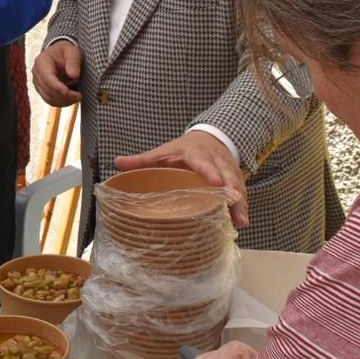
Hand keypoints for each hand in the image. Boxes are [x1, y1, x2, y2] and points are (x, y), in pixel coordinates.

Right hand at [32, 41, 82, 105]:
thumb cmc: (66, 52)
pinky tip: (72, 99)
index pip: (48, 78)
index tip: (70, 92)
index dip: (58, 87)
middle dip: (64, 96)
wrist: (61, 55)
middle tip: (79, 96)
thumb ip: (73, 62)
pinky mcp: (43, 91)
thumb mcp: (72, 52)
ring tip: (77, 97)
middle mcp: (37, 74)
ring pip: (49, 98)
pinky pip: (51, 101)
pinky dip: (62, 102)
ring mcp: (39, 84)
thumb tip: (73, 76)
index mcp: (41, 62)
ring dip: (64, 101)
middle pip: (48, 90)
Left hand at [115, 130, 249, 226]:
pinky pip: (241, 191)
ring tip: (241, 220)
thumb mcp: (162, 152)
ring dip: (240, 201)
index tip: (216, 182)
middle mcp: (215, 159)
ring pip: (237, 184)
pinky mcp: (235, 177)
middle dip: (231, 189)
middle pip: (225, 174)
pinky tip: (242, 221)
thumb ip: (142, 159)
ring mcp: (228, 168)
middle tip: (233, 203)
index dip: (210, 171)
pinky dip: (242, 205)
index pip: (203, 161)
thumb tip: (117, 162)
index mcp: (195, 152)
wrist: (209, 137)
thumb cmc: (181, 150)